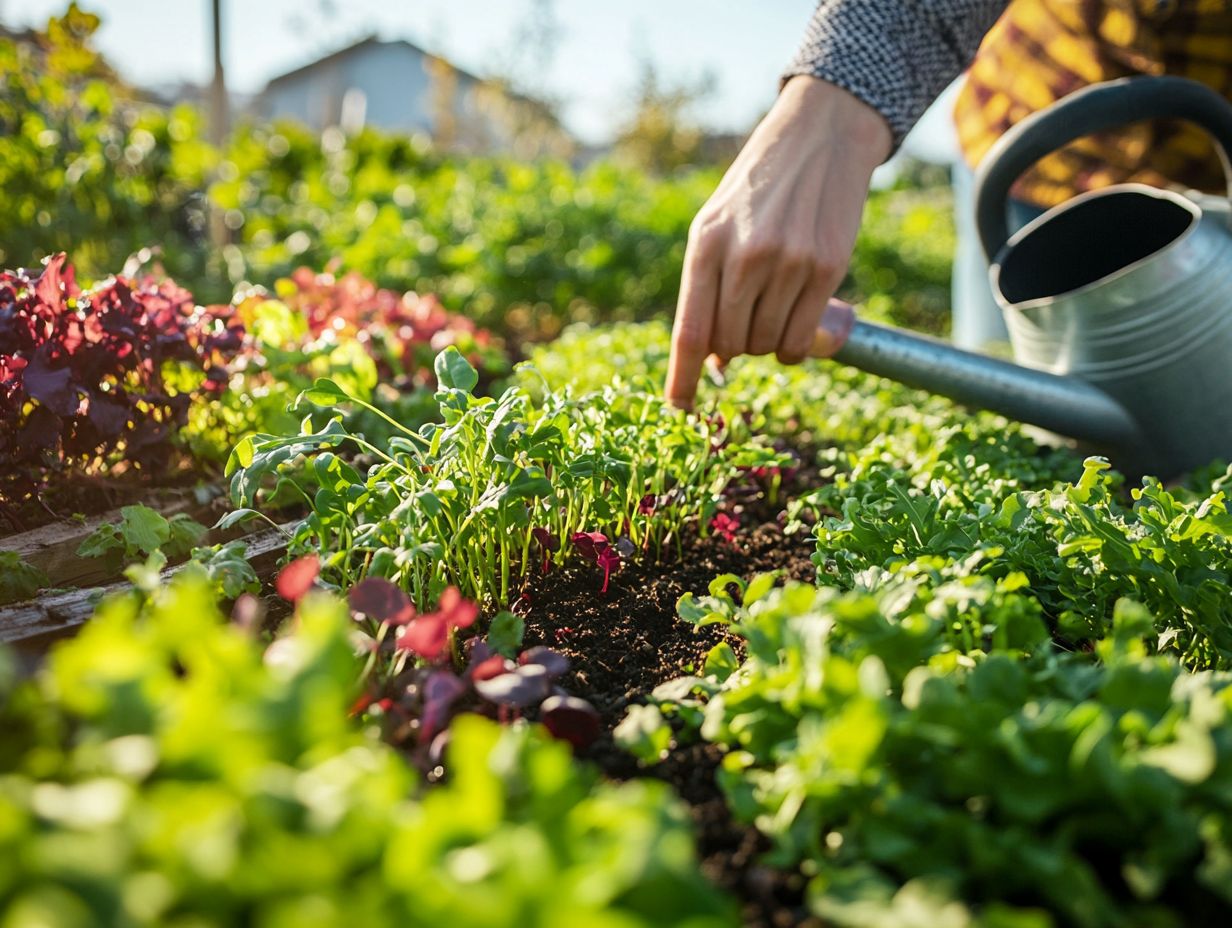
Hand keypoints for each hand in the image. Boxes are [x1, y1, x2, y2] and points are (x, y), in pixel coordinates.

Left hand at [665, 75, 891, 408]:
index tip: (677, 409)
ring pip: (767, 345)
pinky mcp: (826, 268)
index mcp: (705, 243)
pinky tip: (793, 336)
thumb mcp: (717, 223)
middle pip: (730, 345)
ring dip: (765, 347)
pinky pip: (801, 339)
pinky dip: (793, 351)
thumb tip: (715, 360)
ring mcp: (788, 263)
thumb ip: (708, 286)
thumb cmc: (759, 188)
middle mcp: (744, 255)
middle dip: (732, 351)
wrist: (820, 136)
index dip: (682, 377)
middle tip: (741, 331)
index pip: (690, 330)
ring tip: (769, 316)